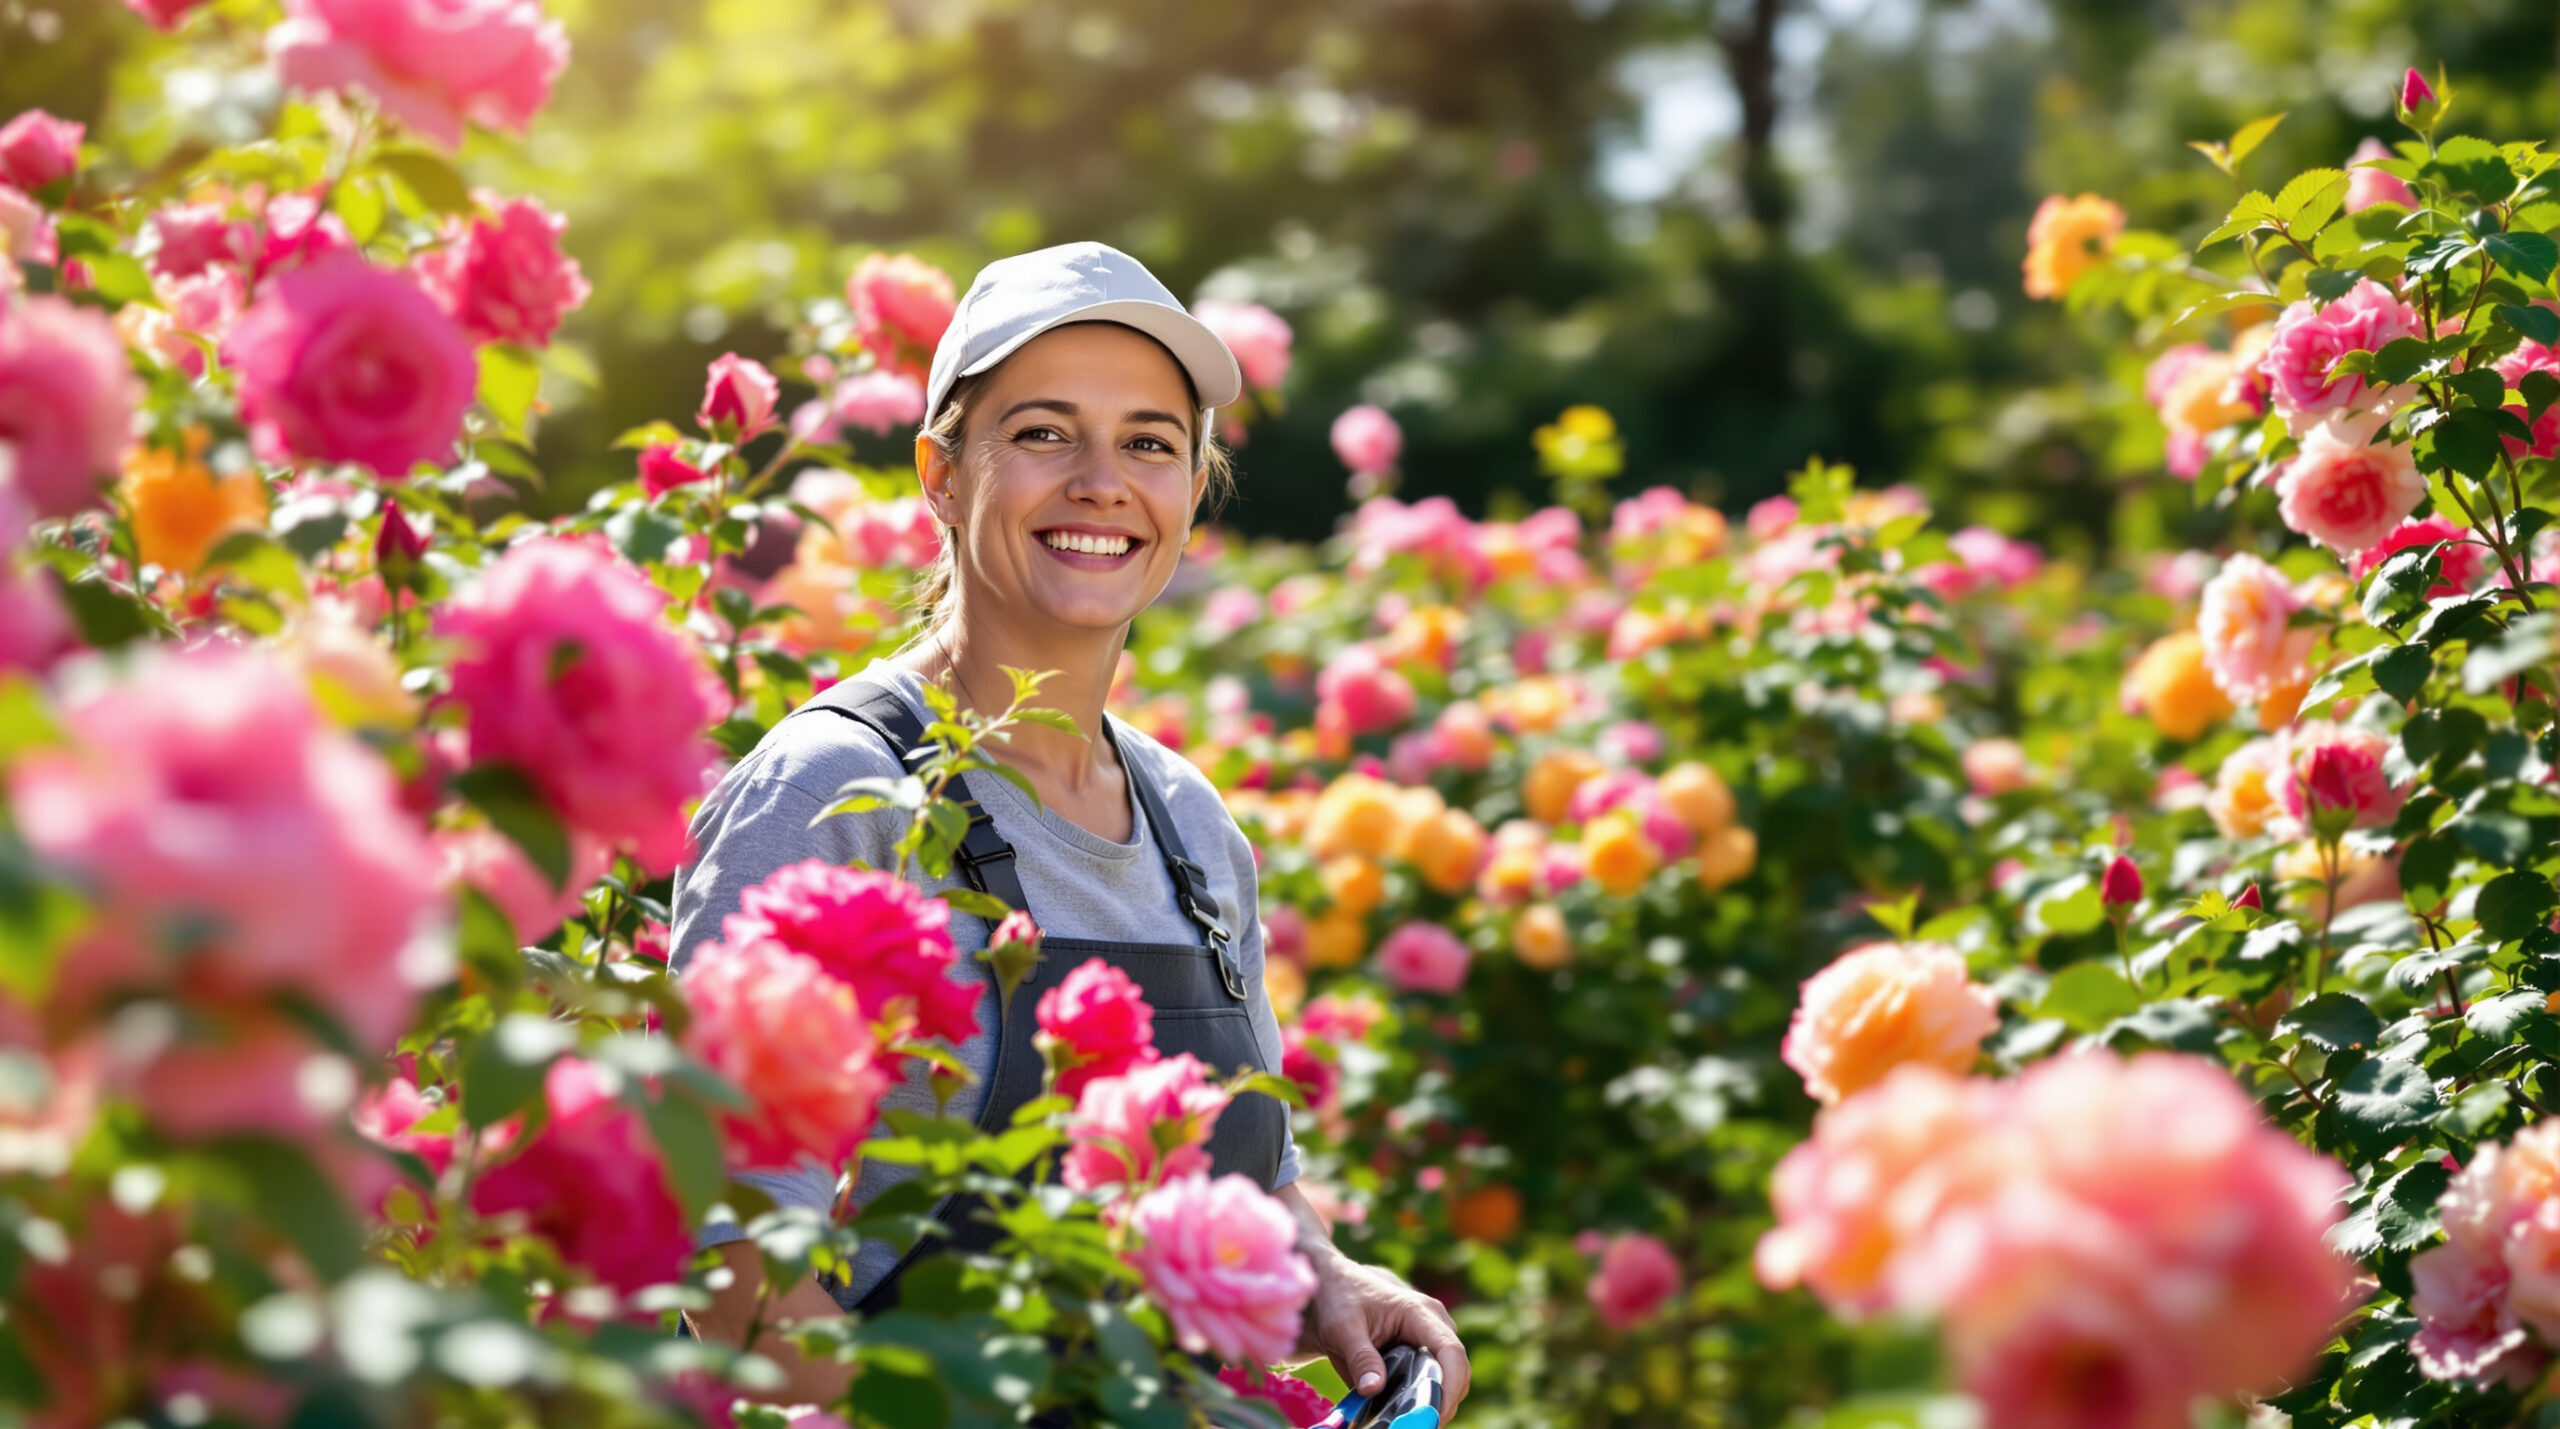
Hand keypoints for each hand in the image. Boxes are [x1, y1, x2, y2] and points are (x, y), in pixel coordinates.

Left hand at [1297, 1245, 1470, 1423]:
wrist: (1332, 1288)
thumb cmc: (1339, 1300)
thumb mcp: (1343, 1328)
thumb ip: (1360, 1358)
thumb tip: (1373, 1389)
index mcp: (1419, 1312)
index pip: (1451, 1352)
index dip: (1450, 1386)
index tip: (1434, 1414)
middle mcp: (1434, 1324)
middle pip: (1457, 1370)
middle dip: (1443, 1402)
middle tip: (1416, 1425)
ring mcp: (1431, 1337)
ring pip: (1449, 1377)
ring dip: (1434, 1402)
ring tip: (1407, 1421)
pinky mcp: (1423, 1350)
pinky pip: (1433, 1378)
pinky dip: (1423, 1398)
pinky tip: (1401, 1412)